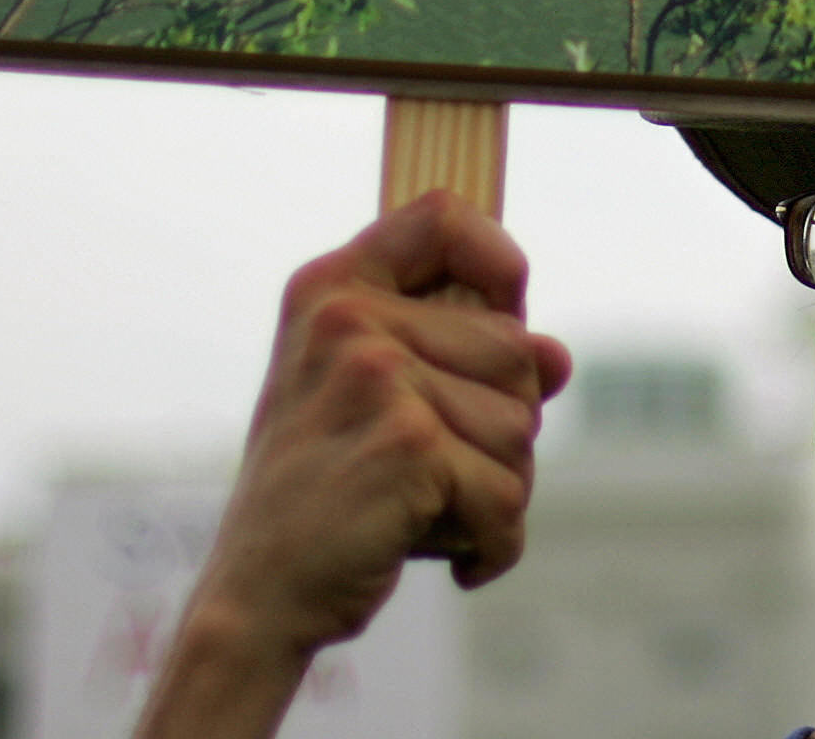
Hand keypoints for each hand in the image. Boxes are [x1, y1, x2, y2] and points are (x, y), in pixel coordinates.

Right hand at [137, 193, 574, 738]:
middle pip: (516, 348)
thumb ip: (457, 360)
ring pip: (521, 428)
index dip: (497, 259)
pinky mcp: (409, 445)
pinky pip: (507, 496)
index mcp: (331, 291)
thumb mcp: (372, 404)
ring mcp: (378, 377)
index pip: (443, 216)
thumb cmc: (323, 496)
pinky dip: (495, 545)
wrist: (257, 598)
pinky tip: (456, 562)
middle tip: (438, 474)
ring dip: (498, 492)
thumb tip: (558, 358)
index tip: (506, 313)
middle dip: (502, 428)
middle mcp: (349, 320)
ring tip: (429, 513)